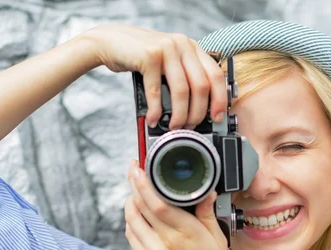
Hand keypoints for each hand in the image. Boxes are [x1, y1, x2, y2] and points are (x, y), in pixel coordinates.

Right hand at [81, 24, 227, 129]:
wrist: (111, 41)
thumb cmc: (141, 57)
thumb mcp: (169, 62)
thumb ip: (185, 76)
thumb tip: (200, 109)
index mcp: (192, 48)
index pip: (216, 75)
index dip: (220, 99)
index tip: (217, 117)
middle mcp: (183, 45)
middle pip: (201, 86)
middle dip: (198, 113)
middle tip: (190, 127)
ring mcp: (166, 49)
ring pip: (182, 91)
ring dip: (179, 115)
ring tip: (173, 127)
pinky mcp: (148, 57)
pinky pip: (157, 91)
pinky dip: (155, 111)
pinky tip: (153, 120)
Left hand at [124, 160, 230, 249]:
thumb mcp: (217, 240)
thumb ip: (207, 213)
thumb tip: (207, 191)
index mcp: (186, 232)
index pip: (157, 201)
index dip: (143, 182)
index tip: (138, 167)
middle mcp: (166, 241)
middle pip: (140, 205)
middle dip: (134, 184)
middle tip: (134, 171)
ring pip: (131, 218)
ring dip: (130, 201)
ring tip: (135, 191)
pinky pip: (131, 235)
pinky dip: (130, 220)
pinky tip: (136, 214)